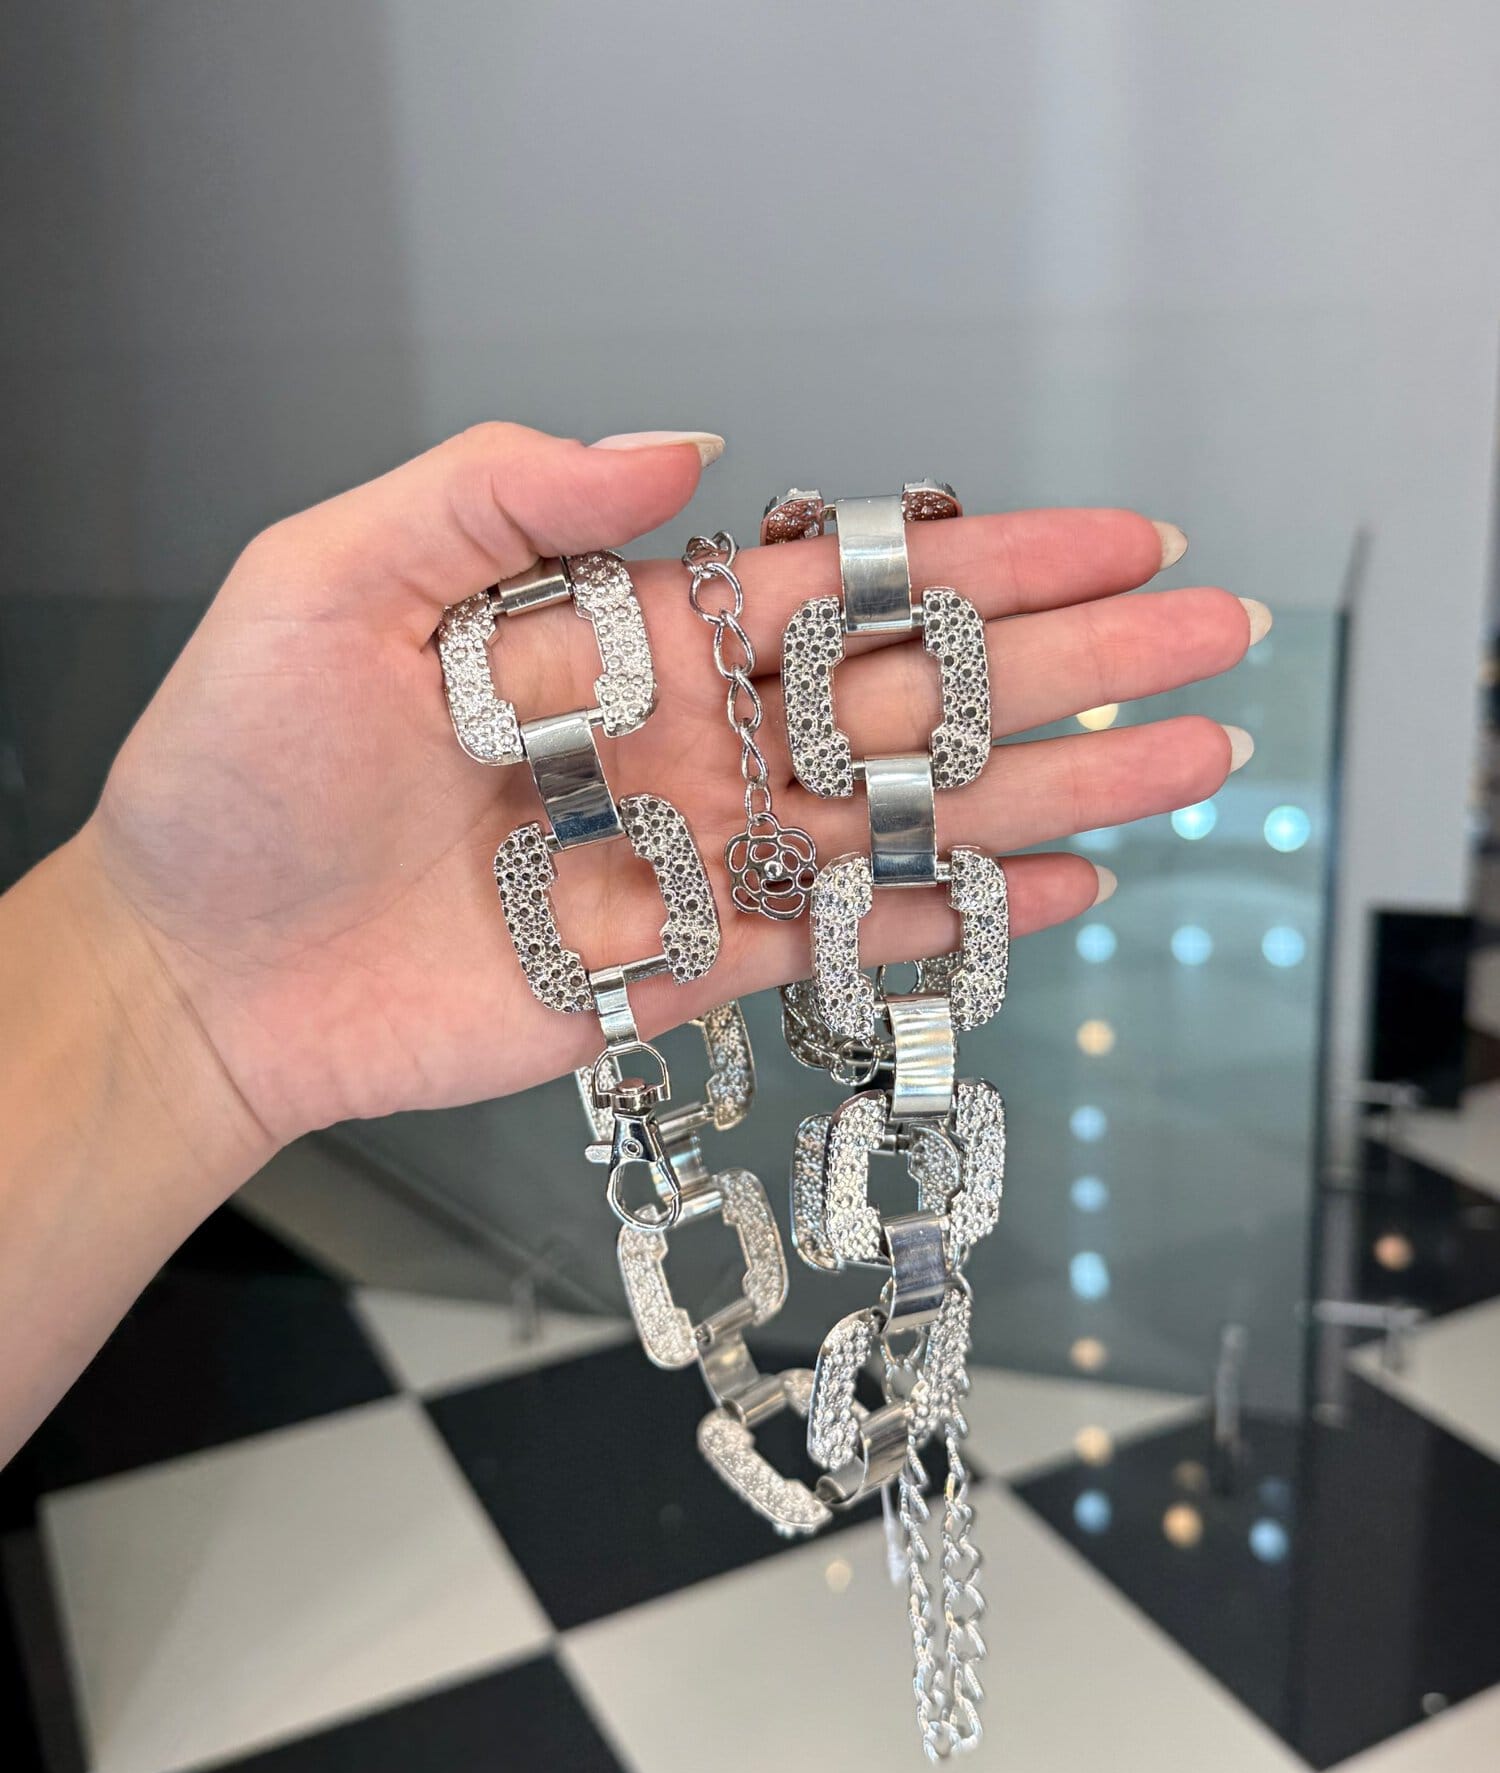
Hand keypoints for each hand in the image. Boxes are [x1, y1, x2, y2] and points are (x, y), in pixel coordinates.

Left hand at [86, 422, 1260, 1158]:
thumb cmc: (234, 765)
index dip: (981, 563)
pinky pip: (840, 944)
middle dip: (1069, 667)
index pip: (838, 586)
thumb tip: (676, 447)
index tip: (1113, 537)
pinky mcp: (679, 971)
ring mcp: (694, 860)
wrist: (196, 961)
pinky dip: (948, 923)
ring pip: (907, 824)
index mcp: (626, 635)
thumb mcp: (332, 577)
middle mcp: (687, 742)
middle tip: (1211, 638)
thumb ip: (499, 495)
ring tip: (1185, 767)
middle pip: (912, 700)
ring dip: (1051, 796)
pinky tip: (1058, 896)